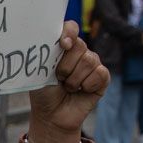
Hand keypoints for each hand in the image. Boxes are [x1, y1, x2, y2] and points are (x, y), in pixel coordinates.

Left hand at [27, 20, 106, 142]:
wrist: (52, 115)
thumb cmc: (44, 92)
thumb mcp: (40, 71)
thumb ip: (47, 54)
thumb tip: (54, 40)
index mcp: (63, 46)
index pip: (71, 27)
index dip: (69, 33)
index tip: (63, 45)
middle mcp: (79, 51)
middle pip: (80, 46)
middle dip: (65, 66)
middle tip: (58, 78)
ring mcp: (92, 63)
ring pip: (89, 61)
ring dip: (74, 80)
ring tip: (68, 87)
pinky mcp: (102, 77)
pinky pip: (100, 74)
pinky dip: (87, 85)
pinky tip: (81, 91)